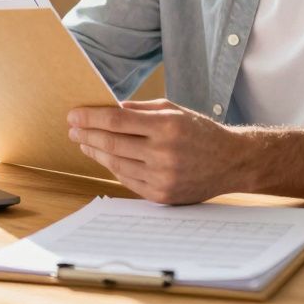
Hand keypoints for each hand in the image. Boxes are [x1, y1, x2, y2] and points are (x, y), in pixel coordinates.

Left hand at [67, 99, 247, 203]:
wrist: (231, 162)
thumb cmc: (200, 131)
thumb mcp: (174, 110)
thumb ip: (141, 110)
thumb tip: (109, 109)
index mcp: (167, 126)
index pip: (116, 121)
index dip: (90, 118)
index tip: (73, 115)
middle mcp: (164, 153)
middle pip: (112, 143)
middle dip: (87, 135)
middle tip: (72, 129)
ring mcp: (163, 176)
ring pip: (116, 163)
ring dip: (95, 152)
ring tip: (84, 143)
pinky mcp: (162, 194)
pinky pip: (128, 180)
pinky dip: (113, 168)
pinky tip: (105, 158)